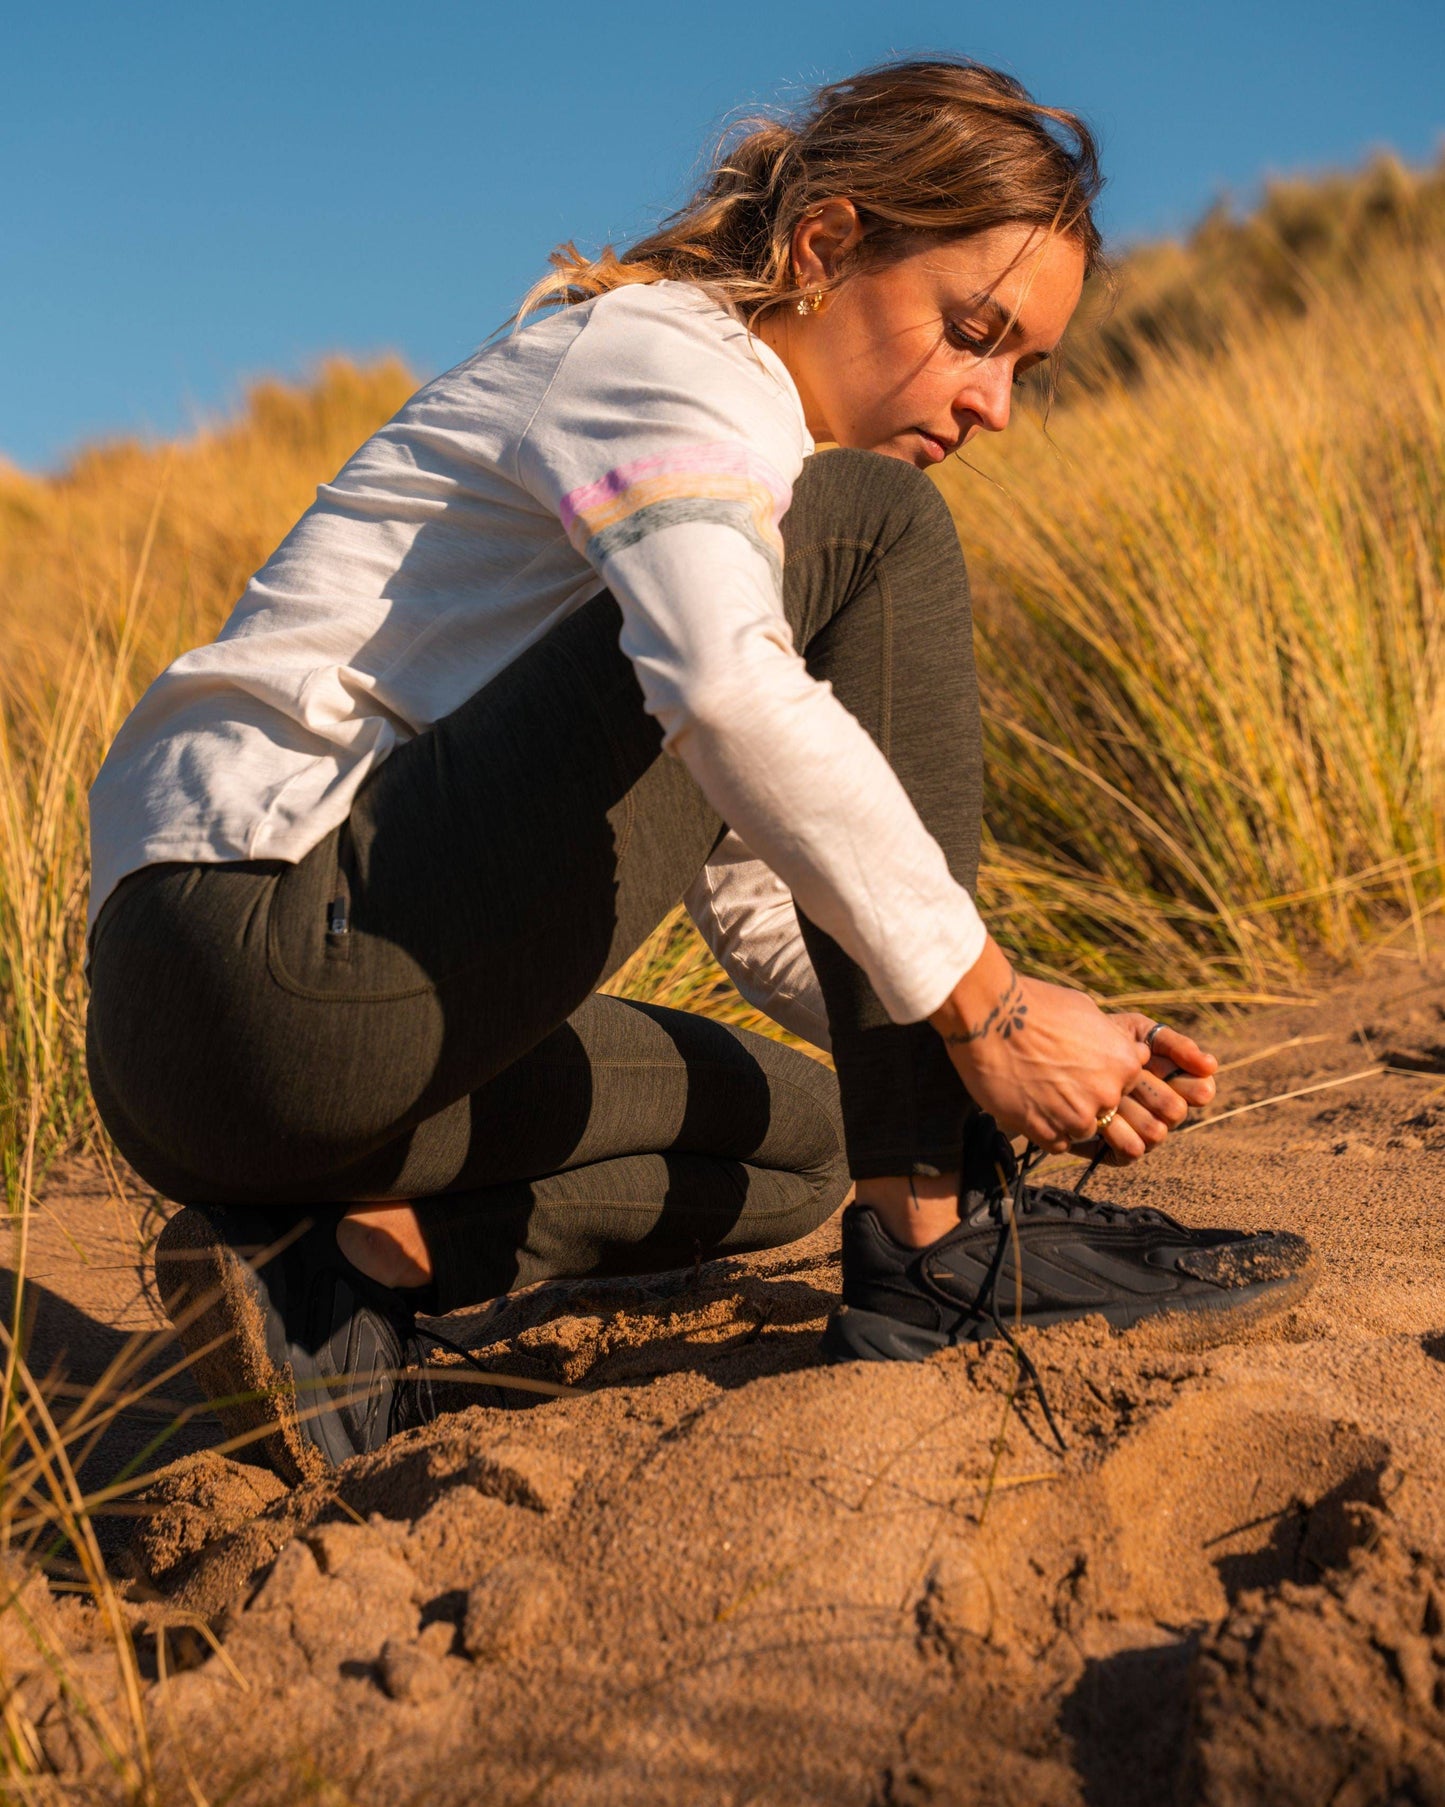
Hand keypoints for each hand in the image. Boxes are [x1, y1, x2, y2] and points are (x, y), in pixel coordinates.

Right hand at [929, 938, 1148, 1151]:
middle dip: (1083, 1098)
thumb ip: (1110, 1038)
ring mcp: (1077, 1116)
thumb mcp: (1087, 1010)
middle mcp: (1108, 1093)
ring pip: (1081, 1129)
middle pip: (1106, 1109)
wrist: (990, 1015)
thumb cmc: (1036, 1005)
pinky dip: (1043, 1129)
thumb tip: (1121, 1046)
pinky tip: (1027, 1104)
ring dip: (1064, 1117)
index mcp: (1124, 1062)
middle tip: (1053, 1079)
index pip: (1125, 1084)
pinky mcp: (1046, 1132)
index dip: (1100, 1076)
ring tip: (1037, 1091)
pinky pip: (1056, 1143)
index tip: (1078, 1067)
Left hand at [1072, 1015, 1218, 1164]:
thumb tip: (1212, 1065)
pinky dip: (1117, 1133)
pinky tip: (1101, 1117)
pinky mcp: (1120, 1151)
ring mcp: (1144, 1132)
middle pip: (1176, 1111)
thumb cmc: (1099, 1039)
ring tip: (1109, 1095)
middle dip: (1148, 1091)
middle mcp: (1163, 1111)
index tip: (1145, 1059)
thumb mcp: (1137, 1031)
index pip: (1200, 1089)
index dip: (1178, 1077)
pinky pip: (1134, 1150)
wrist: (1055, 1055)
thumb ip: (1175, 1044)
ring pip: (1157, 1132)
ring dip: (1130, 1110)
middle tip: (1124, 1078)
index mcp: (1175, 1081)